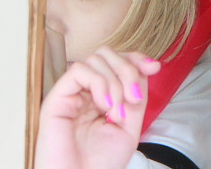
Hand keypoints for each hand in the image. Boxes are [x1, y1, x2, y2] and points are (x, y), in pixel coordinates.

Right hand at [34, 47, 160, 168]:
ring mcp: (70, 92)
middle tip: (133, 100)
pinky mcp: (56, 96)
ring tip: (115, 112)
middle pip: (105, 54)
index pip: (115, 61)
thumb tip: (145, 68)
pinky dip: (99, 84)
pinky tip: (104, 106)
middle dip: (127, 69)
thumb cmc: (99, 163)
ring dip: (114, 83)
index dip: (134, 58)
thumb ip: (136, 98)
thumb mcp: (129, 128)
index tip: (153, 67)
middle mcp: (84, 90)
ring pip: (94, 59)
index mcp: (100, 95)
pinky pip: (79, 70)